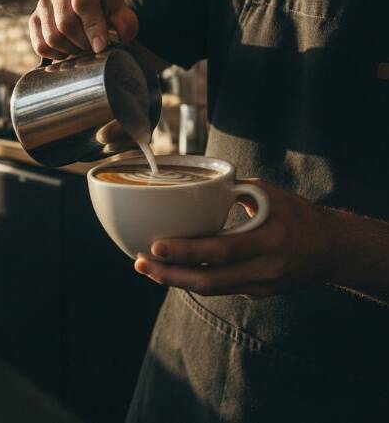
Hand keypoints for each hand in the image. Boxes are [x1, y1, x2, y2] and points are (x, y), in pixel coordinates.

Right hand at [28, 0, 138, 59]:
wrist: (88, 9)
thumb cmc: (106, 10)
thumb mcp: (122, 13)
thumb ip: (126, 23)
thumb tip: (118, 37)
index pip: (83, 3)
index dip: (92, 28)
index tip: (100, 47)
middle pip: (66, 24)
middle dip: (82, 43)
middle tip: (93, 48)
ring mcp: (43, 2)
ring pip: (52, 37)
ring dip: (70, 50)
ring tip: (81, 47)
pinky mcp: (33, 18)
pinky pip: (41, 46)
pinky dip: (56, 54)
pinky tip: (67, 49)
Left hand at [134, 180, 338, 297]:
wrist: (333, 249)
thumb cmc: (297, 215)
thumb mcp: (269, 195)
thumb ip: (233, 189)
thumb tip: (196, 179)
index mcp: (268, 240)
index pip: (221, 250)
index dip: (187, 252)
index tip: (156, 246)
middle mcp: (264, 268)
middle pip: (209, 280)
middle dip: (170, 275)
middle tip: (141, 263)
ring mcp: (260, 285)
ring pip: (211, 289)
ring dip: (176, 281)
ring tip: (148, 268)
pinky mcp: (256, 293)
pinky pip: (219, 289)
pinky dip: (193, 280)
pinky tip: (172, 271)